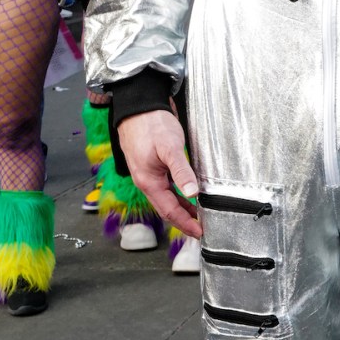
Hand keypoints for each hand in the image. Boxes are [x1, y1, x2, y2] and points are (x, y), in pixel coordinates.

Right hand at [116, 108, 201, 238]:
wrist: (137, 106)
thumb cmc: (151, 124)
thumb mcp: (170, 147)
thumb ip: (181, 171)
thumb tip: (192, 194)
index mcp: (149, 182)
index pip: (169, 210)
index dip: (185, 224)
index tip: (200, 232)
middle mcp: (146, 181)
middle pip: (167, 208)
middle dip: (183, 221)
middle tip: (201, 229)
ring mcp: (148, 174)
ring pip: (166, 198)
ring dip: (181, 209)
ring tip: (198, 217)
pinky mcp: (152, 166)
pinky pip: (165, 187)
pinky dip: (177, 196)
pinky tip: (187, 196)